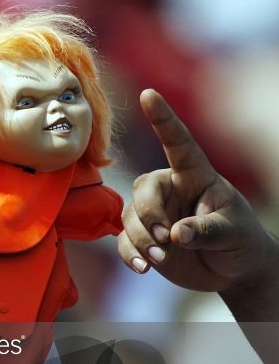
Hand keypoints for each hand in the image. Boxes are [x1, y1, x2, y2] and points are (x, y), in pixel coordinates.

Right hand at [117, 89, 277, 293]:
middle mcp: (171, 190)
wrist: (232, 270)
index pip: (178, 143)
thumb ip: (207, 230)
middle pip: (143, 190)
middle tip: (163, 239)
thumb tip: (177, 235)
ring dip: (140, 239)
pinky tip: (143, 268)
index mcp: (196, 176)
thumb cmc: (240, 240)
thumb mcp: (234, 232)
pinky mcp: (142, 238)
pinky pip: (123, 241)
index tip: (148, 93)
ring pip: (129, 217)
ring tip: (159, 259)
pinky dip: (130, 255)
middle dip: (148, 214)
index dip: (163, 119)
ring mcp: (154, 214)